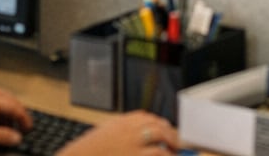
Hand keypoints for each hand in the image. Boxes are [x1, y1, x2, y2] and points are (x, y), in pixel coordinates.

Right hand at [61, 111, 178, 154]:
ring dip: (171, 145)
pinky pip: (157, 154)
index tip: (166, 130)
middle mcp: (129, 131)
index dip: (159, 123)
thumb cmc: (91, 149)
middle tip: (176, 142)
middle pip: (157, 125)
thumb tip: (142, 129)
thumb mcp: (106, 131)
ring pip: (160, 138)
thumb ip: (123, 128)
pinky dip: (164, 155)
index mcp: (121, 123)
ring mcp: (133, 146)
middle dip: (170, 133)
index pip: (146, 116)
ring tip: (174, 152)